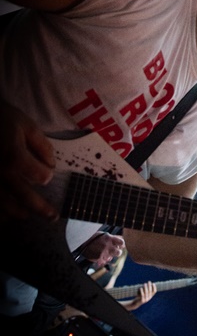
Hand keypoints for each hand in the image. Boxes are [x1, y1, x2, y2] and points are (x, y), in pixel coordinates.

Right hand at [0, 100, 57, 222]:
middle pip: (24, 197)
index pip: (40, 176)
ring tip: (26, 215)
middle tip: (53, 217)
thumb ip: (42, 145)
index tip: (47, 172)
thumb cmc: (1, 118)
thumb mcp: (26, 125)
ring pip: (4, 205)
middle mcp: (1, 174)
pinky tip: (4, 215)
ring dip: (16, 212)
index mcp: (15, 158)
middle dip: (41, 208)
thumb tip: (51, 164)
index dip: (46, 174)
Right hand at [81, 232, 124, 267]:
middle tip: (114, 251)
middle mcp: (107, 245)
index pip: (121, 242)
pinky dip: (102, 260)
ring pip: (111, 258)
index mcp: (109, 238)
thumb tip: (122, 238)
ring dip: (108, 256)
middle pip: (118, 252)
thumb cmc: (93, 238)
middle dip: (117, 252)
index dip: (121, 245)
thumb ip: (112, 237)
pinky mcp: (98, 258)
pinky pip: (104, 261)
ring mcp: (103, 253)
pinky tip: (99, 256)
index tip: (120, 245)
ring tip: (103, 253)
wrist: (81, 242)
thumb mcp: (103, 234)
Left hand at [122, 280, 156, 310]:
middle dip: (150, 286)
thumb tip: (148, 283)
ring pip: (146, 293)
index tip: (153, 283)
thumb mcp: (144, 293)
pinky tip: (141, 288)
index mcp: (150, 296)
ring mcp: (146, 300)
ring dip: (146, 287)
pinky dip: (141, 291)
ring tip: (145, 283)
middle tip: (149, 281)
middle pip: (150, 291)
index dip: (154, 287)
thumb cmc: (140, 296)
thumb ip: (146, 289)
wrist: (136, 303)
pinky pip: (142, 295)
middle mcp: (149, 298)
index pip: (154, 291)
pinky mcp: (142, 301)